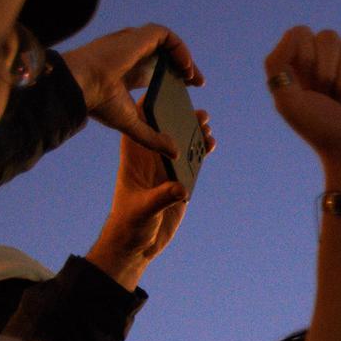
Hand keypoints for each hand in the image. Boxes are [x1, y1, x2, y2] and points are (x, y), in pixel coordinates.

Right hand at [61, 23, 202, 157]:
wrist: (81, 86)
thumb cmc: (97, 103)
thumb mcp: (131, 123)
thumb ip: (153, 137)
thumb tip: (175, 153)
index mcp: (127, 71)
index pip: (156, 68)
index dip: (175, 74)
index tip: (192, 86)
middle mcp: (130, 54)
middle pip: (164, 55)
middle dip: (184, 66)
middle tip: (197, 82)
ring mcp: (133, 43)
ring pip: (166, 43)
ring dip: (183, 57)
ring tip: (193, 77)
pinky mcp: (137, 36)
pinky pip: (165, 35)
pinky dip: (179, 49)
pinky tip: (186, 68)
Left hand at [86, 124, 213, 287]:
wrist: (135, 246)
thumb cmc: (129, 225)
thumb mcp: (144, 211)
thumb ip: (162, 198)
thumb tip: (181, 188)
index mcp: (134, 161)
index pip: (139, 128)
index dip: (148, 108)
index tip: (163, 94)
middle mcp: (150, 162)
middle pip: (166, 132)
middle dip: (180, 118)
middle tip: (197, 112)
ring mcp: (166, 171)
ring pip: (181, 145)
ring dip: (194, 133)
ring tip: (207, 124)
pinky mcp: (180, 183)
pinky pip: (192, 162)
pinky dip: (202, 151)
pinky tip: (211, 144)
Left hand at [263, 28, 340, 181]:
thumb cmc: (323, 132)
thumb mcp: (288, 101)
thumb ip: (277, 63)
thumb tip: (297, 32)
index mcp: (305, 68)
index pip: (302, 34)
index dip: (305, 55)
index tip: (308, 85)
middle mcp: (332, 65)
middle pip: (329, 36)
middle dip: (327, 70)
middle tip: (330, 99)